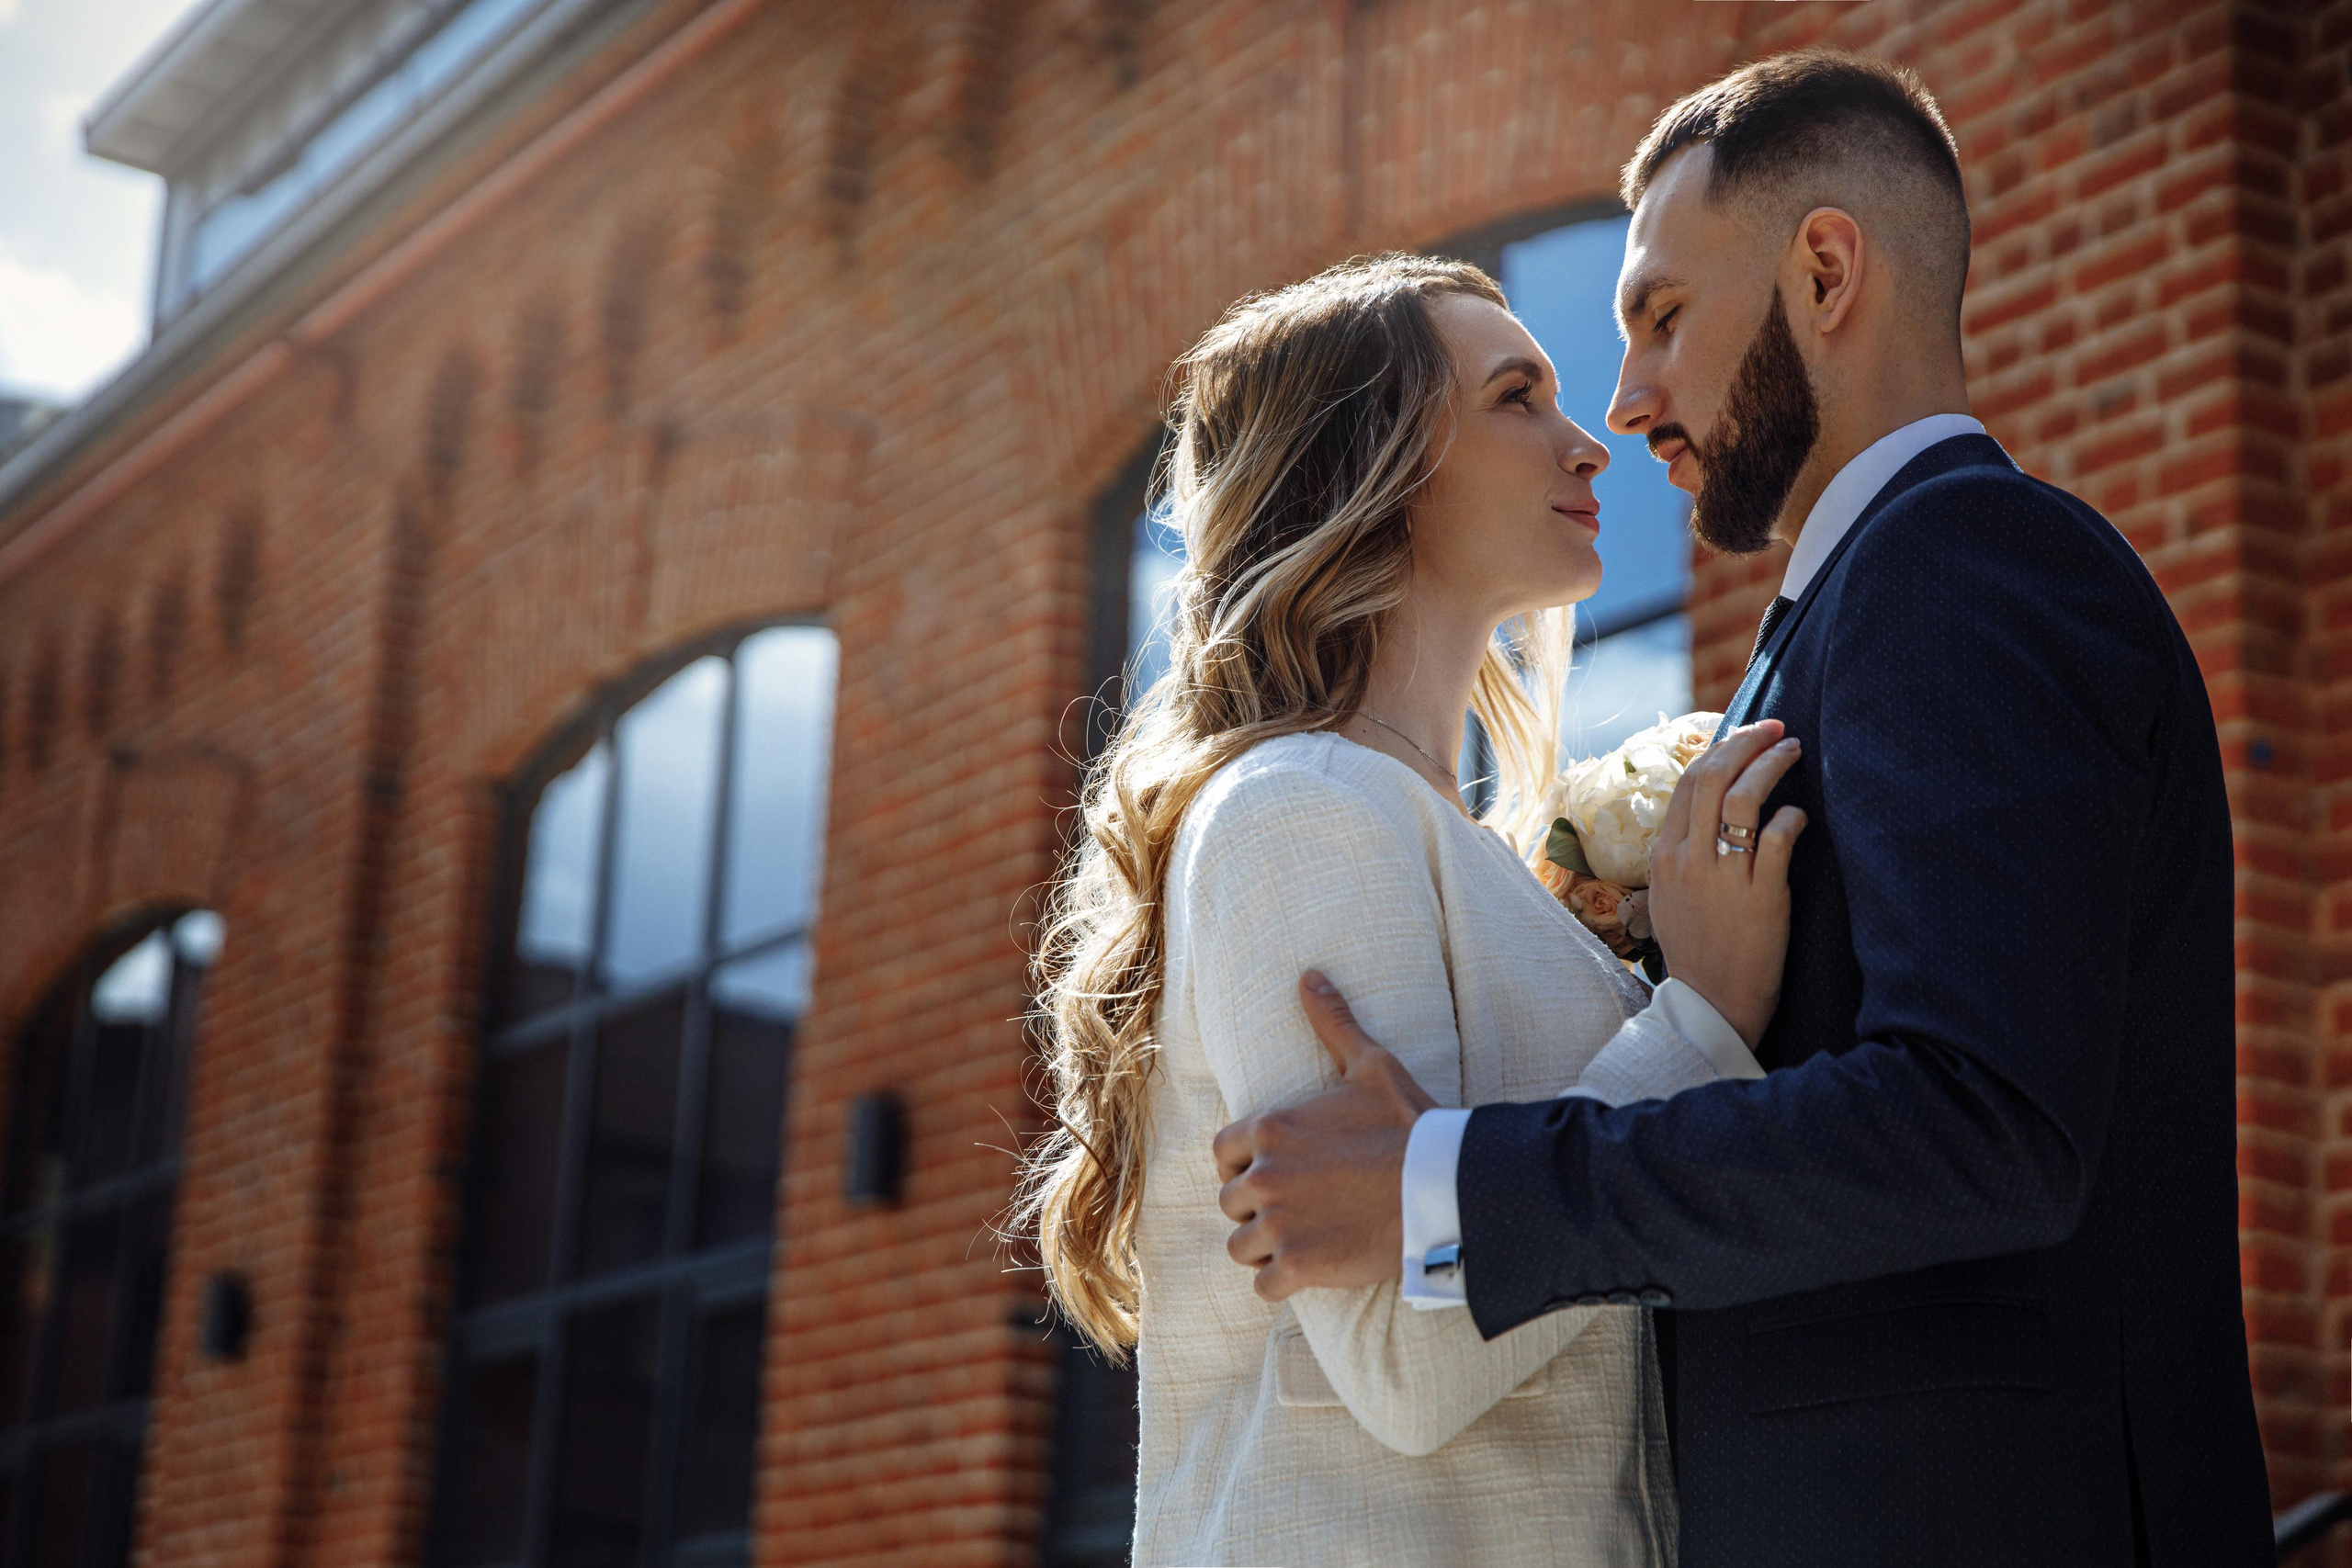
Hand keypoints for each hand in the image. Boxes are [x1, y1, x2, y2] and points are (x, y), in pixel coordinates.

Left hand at [1212, 973, 1437, 1301]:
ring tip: (1299, 1241)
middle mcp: (1263, 1176)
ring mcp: (1279, 1225)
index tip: (1272, 1171)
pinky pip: (1265, 1286)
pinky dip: (1282, 1283)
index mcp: (1269, 1129)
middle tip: (1295, 1208)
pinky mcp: (1301, 1266)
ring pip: (1241, 1246)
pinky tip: (1309, 1271)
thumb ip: (1332, 1022)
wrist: (1445, 1186)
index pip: (1222, 1152)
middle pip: (1231, 1201)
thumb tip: (1309, 976)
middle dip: (1256, 1207)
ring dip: (1264, 1247)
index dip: (1244, 1164)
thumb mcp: (1371, 1064)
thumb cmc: (1410, 1124)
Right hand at [1644, 719, 1808, 1047]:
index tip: (1747, 735)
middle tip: (1776, 727)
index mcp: (1665, 856)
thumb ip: (1683, 854)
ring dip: (1772, 765)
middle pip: (1714, 777)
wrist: (1711, 1004)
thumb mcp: (1670, 896)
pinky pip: (1776, 838)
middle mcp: (1689, 860)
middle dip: (1747, 741)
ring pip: (1744, 798)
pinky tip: (1801, 815)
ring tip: (1794, 749)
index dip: (1722, 748)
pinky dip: (1791, 817)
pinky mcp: (1760, 896)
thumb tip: (1707, 812)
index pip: (1689, 782)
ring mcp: (1722, 877)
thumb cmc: (1696, 951)